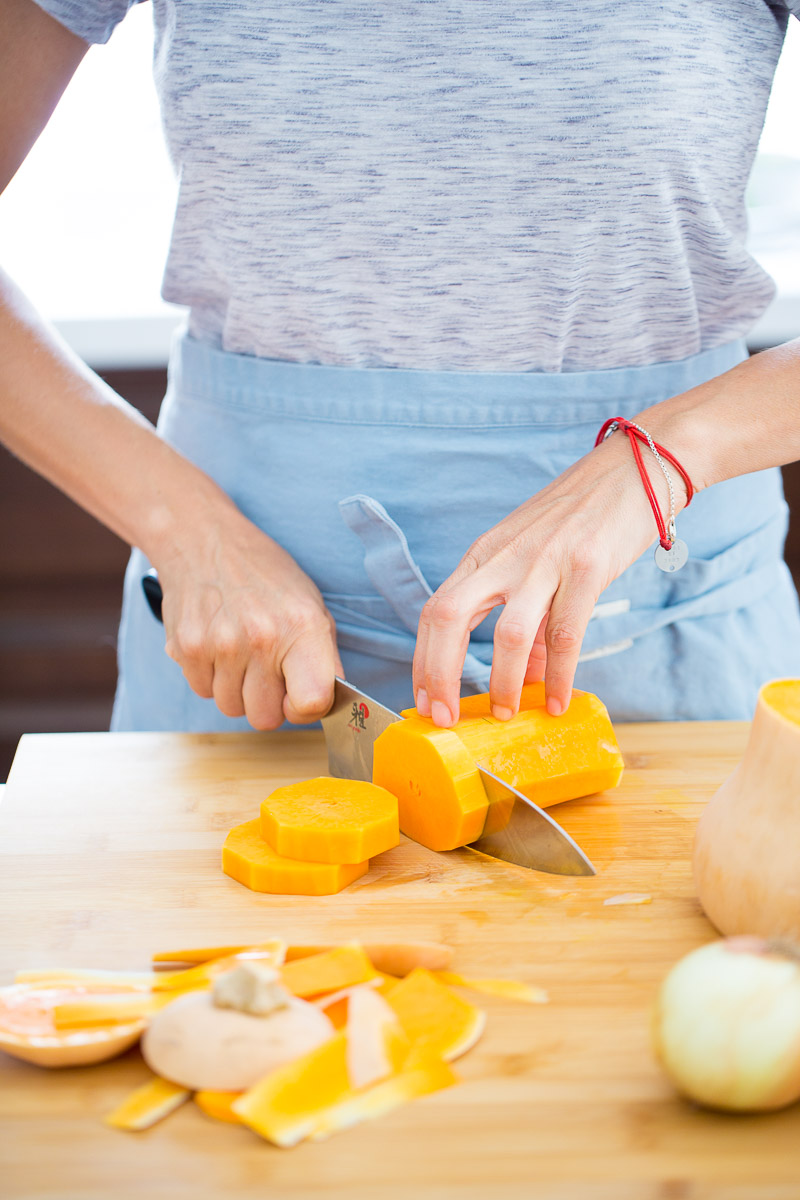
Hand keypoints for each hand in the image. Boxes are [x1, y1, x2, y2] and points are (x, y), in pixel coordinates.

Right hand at [155, 508, 342, 728]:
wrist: (205, 540)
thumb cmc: (265, 575)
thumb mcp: (311, 606)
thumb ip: (323, 659)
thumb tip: (327, 705)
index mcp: (302, 627)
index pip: (312, 703)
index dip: (306, 709)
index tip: (299, 695)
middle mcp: (261, 638)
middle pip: (266, 719)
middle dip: (267, 701)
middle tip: (265, 667)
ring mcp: (220, 645)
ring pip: (232, 708)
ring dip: (237, 689)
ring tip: (240, 650)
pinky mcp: (186, 648)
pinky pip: (203, 692)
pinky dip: (211, 677)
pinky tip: (217, 645)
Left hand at [412, 434, 680, 725]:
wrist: (634, 468)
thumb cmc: (581, 516)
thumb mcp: (537, 559)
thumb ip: (528, 616)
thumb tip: (529, 675)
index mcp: (484, 554)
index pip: (435, 609)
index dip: (423, 659)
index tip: (425, 700)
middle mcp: (505, 556)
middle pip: (449, 617)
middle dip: (439, 672)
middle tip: (443, 718)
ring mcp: (544, 560)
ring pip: (509, 634)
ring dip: (504, 682)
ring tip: (505, 714)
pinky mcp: (587, 567)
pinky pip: (567, 633)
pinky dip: (561, 675)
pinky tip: (559, 701)